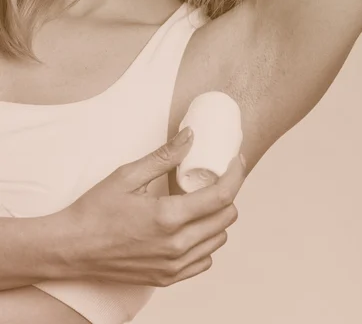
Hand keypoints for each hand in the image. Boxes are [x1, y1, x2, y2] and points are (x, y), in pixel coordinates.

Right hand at [56, 128, 245, 286]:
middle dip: (228, 193)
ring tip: (201, 200)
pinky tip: (191, 226)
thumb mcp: (128, 175)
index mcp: (168, 217)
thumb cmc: (95, 211)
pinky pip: (204, 261)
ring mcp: (173, 266)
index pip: (222, 196)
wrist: (72, 248)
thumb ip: (164, 156)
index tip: (236, 160)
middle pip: (226, 217)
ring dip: (218, 217)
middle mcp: (176, 246)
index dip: (236, 174)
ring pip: (218, 239)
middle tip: (216, 177)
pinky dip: (206, 241)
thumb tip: (191, 136)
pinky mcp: (167, 278)